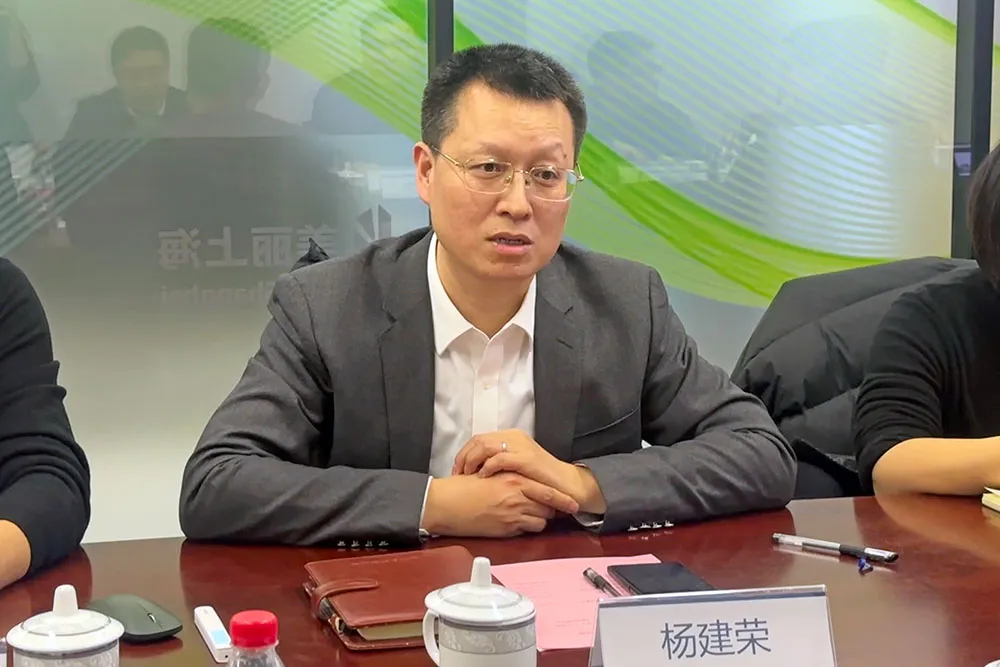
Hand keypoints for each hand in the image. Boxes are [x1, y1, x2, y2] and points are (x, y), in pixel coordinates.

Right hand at [421, 473, 578, 537]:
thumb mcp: (491, 474)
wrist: (446, 503)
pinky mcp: (504, 529)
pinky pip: (525, 531)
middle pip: (548, 508)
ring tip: (529, 515)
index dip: (563, 499)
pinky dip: (526, 528)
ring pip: (539, 522)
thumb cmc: (463, 487)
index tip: (574, 504)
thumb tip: (524, 484)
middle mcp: (517, 497)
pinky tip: (517, 523)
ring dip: (538, 520)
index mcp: (514, 480)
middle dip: (551, 510)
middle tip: (551, 510)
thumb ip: (510, 479)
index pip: (548, 491)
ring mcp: (512, 515)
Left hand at [454, 430, 606, 513]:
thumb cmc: (539, 480)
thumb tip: (473, 470)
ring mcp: (520, 446)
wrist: (566, 485)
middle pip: (478, 441)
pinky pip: (500, 458)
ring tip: (467, 475)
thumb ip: (498, 463)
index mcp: (510, 437)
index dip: (463, 454)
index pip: (478, 439)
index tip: (456, 470)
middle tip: (457, 474)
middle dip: (464, 458)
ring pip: (485, 446)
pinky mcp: (526, 458)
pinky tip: (483, 477)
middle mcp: (514, 437)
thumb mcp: (515, 467)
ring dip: (472, 461)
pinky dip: (488, 466)